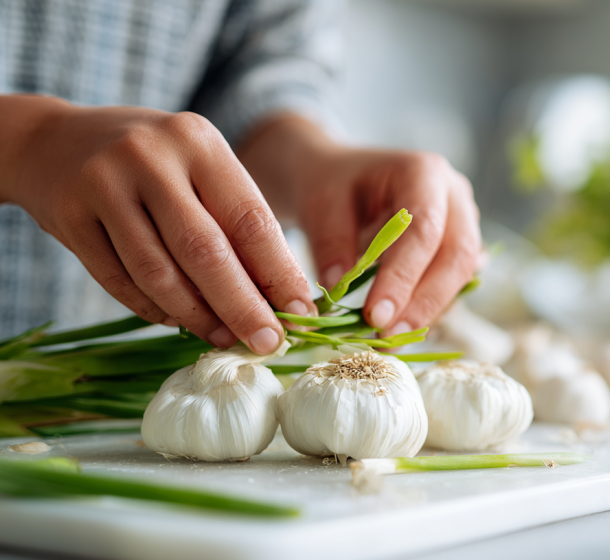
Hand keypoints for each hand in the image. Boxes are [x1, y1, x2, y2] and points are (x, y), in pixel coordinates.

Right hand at [0, 95, 315, 353]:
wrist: (53, 142)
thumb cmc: (151, 164)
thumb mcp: (198, 168)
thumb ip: (234, 222)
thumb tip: (280, 297)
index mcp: (199, 142)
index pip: (250, 218)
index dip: (279, 272)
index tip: (302, 312)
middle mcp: (152, 158)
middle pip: (207, 251)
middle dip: (243, 306)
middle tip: (268, 342)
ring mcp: (105, 185)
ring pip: (159, 273)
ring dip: (198, 316)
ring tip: (225, 338)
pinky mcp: (69, 216)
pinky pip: (118, 280)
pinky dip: (153, 309)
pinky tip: (177, 320)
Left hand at [240, 115, 480, 334]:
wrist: (343, 178)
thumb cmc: (333, 185)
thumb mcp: (321, 203)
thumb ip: (331, 242)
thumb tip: (340, 288)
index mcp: (424, 173)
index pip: (424, 231)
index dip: (404, 277)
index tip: (376, 316)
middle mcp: (455, 196)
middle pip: (456, 256)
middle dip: (425, 302)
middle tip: (388, 336)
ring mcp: (464, 222)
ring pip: (462, 275)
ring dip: (429, 311)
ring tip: (391, 339)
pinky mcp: (459, 248)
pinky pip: (454, 284)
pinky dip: (430, 308)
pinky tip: (403, 327)